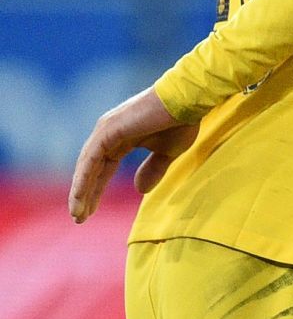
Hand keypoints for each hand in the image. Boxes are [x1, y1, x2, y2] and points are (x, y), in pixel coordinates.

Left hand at [69, 87, 194, 222]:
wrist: (188, 100)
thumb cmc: (180, 121)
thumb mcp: (167, 152)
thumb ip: (152, 169)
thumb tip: (140, 190)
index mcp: (120, 137)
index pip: (102, 168)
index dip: (96, 190)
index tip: (89, 212)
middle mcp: (107, 133)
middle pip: (90, 170)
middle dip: (85, 195)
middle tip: (79, 218)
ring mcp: (105, 130)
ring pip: (86, 167)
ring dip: (80, 191)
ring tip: (78, 214)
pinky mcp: (108, 130)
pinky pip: (90, 160)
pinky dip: (84, 180)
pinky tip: (80, 197)